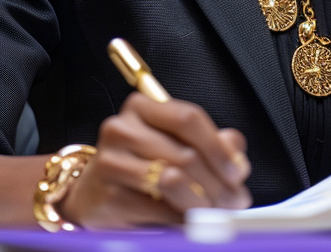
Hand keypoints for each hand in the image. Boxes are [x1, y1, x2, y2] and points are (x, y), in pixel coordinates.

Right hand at [60, 93, 251, 227]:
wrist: (92, 194)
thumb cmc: (140, 165)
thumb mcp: (174, 144)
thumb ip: (209, 142)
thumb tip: (236, 151)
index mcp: (141, 107)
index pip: (188, 118)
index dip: (218, 147)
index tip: (238, 170)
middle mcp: (121, 128)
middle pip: (184, 153)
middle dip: (219, 182)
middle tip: (236, 200)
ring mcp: (110, 162)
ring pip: (172, 181)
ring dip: (204, 203)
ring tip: (218, 214)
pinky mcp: (107, 197)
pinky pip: (157, 210)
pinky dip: (181, 220)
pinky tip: (192, 223)